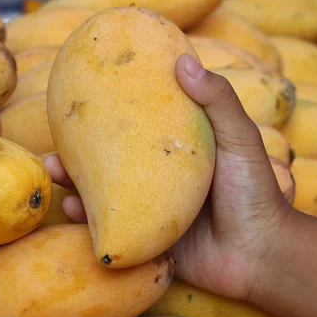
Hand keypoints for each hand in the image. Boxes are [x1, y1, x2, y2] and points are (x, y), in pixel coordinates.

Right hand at [43, 54, 293, 300]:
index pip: (140, 128)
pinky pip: (112, 227)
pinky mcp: (146, 239)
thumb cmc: (256, 192)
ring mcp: (151, 210)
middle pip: (113, 160)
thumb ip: (217, 100)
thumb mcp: (239, 139)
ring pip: (105, 192)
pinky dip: (89, 219)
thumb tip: (183, 60)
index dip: (112, 114)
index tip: (87, 96)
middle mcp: (160, 179)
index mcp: (179, 152)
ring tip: (53, 171)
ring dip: (75, 182)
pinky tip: (71, 209)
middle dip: (81, 150)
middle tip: (57, 138)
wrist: (262, 256)